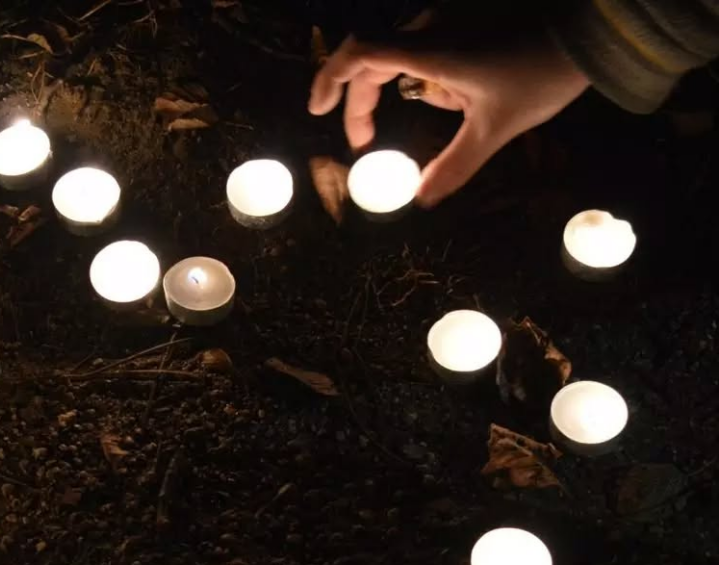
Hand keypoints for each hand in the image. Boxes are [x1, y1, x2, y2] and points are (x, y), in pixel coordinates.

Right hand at [309, 33, 589, 206]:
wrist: (591, 29)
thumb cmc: (541, 74)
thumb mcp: (495, 129)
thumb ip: (454, 166)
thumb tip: (422, 201)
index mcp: (430, 50)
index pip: (360, 56)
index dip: (330, 81)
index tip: (318, 111)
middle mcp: (431, 26)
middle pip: (373, 62)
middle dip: (362, 104)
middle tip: (363, 142)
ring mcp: (447, 20)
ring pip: (400, 57)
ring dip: (400, 91)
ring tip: (443, 116)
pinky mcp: (463, 21)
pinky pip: (427, 49)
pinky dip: (426, 78)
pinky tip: (461, 96)